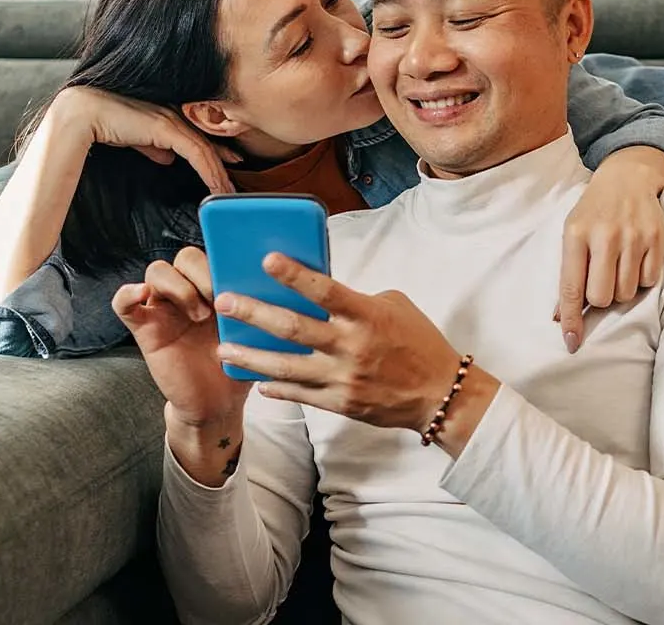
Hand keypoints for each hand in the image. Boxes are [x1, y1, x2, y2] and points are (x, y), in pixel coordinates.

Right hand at [53, 85, 243, 192]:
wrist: (84, 114)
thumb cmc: (104, 123)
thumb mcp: (135, 138)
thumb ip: (152, 145)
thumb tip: (166, 157)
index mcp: (165, 114)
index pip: (197, 134)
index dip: (215, 150)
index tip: (230, 163)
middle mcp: (173, 113)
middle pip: (206, 141)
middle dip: (223, 163)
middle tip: (234, 185)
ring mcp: (171, 119)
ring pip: (205, 149)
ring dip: (218, 173)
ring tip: (227, 192)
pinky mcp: (167, 128)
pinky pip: (196, 153)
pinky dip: (208, 171)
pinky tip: (215, 186)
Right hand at [110, 247, 249, 426]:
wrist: (217, 404)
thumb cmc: (237, 365)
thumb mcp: (254, 332)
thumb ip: (256, 304)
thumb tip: (277, 275)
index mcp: (215, 287)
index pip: (213, 252)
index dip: (223, 258)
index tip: (240, 277)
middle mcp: (188, 291)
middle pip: (185, 257)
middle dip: (204, 274)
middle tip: (221, 300)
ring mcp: (163, 308)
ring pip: (157, 271)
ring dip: (178, 287)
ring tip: (199, 316)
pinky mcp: (144, 327)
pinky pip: (122, 303)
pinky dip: (128, 293)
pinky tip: (142, 295)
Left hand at [212, 253, 468, 432]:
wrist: (440, 394)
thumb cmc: (418, 342)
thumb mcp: (393, 306)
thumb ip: (355, 299)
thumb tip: (318, 291)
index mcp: (366, 315)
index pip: (324, 290)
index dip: (294, 275)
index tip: (267, 260)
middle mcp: (351, 346)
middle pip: (292, 328)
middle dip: (254, 314)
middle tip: (224, 302)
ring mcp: (343, 377)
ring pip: (287, 367)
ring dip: (252, 357)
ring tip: (224, 350)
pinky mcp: (341, 402)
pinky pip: (300, 394)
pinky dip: (277, 388)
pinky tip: (257, 381)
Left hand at [553, 152, 663, 351]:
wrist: (628, 178)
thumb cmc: (594, 212)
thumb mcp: (572, 233)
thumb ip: (568, 273)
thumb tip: (560, 318)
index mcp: (576, 234)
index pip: (571, 287)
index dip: (571, 319)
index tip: (571, 343)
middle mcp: (605, 235)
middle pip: (602, 297)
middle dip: (600, 300)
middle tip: (600, 283)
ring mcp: (634, 236)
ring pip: (626, 293)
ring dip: (621, 290)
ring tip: (618, 268)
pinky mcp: (657, 238)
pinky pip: (649, 281)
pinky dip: (641, 280)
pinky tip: (635, 261)